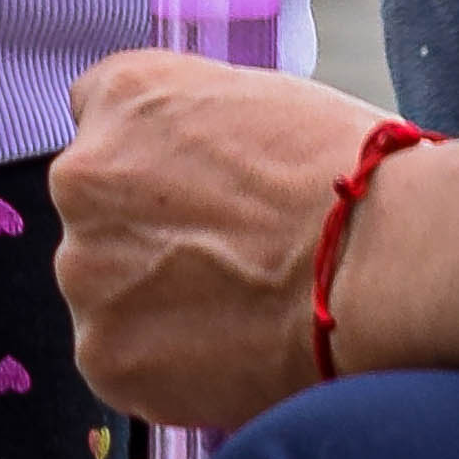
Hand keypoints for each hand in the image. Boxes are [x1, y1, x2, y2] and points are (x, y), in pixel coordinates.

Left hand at [56, 58, 458, 421]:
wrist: (377, 263)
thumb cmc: (345, 174)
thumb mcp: (259, 98)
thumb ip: (194, 125)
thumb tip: (189, 167)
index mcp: (123, 96)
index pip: (101, 120)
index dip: (154, 160)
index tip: (194, 190)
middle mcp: (82, 176)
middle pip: (102, 212)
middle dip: (150, 233)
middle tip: (227, 257)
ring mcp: (86, 271)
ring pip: (108, 288)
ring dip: (153, 299)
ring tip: (238, 309)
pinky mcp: (105, 356)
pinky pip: (123, 357)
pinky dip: (165, 363)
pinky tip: (229, 350)